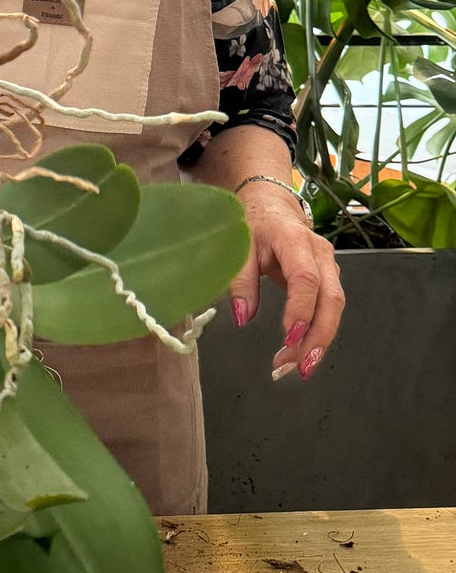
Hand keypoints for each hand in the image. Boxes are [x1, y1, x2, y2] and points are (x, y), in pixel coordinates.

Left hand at [228, 183, 344, 380]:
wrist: (272, 205)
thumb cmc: (255, 223)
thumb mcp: (239, 245)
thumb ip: (239, 280)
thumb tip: (241, 317)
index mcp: (295, 240)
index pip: (306, 279)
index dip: (301, 310)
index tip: (289, 338)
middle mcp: (320, 254)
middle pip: (331, 299)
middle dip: (318, 337)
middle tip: (299, 366)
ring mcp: (328, 266)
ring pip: (334, 307)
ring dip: (319, 340)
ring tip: (297, 366)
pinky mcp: (328, 278)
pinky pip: (328, 308)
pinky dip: (317, 332)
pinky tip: (301, 351)